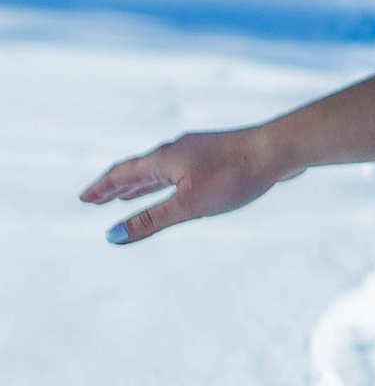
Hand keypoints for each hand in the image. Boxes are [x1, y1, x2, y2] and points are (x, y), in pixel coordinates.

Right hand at [83, 124, 293, 246]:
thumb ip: (150, 220)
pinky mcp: (218, 156)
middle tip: (98, 200)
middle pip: (139, 170)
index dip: (102, 188)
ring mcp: (198, 151)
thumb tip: (113, 236)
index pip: (123, 173)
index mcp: (164, 159)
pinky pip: (181, 170)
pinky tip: (177, 186)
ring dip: (141, 184)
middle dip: (117, 187)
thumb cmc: (234, 176)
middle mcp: (177, 150)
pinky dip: (167, 182)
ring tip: (128, 195)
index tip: (84, 198)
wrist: (279, 149)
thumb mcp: (188, 205)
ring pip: (161, 170)